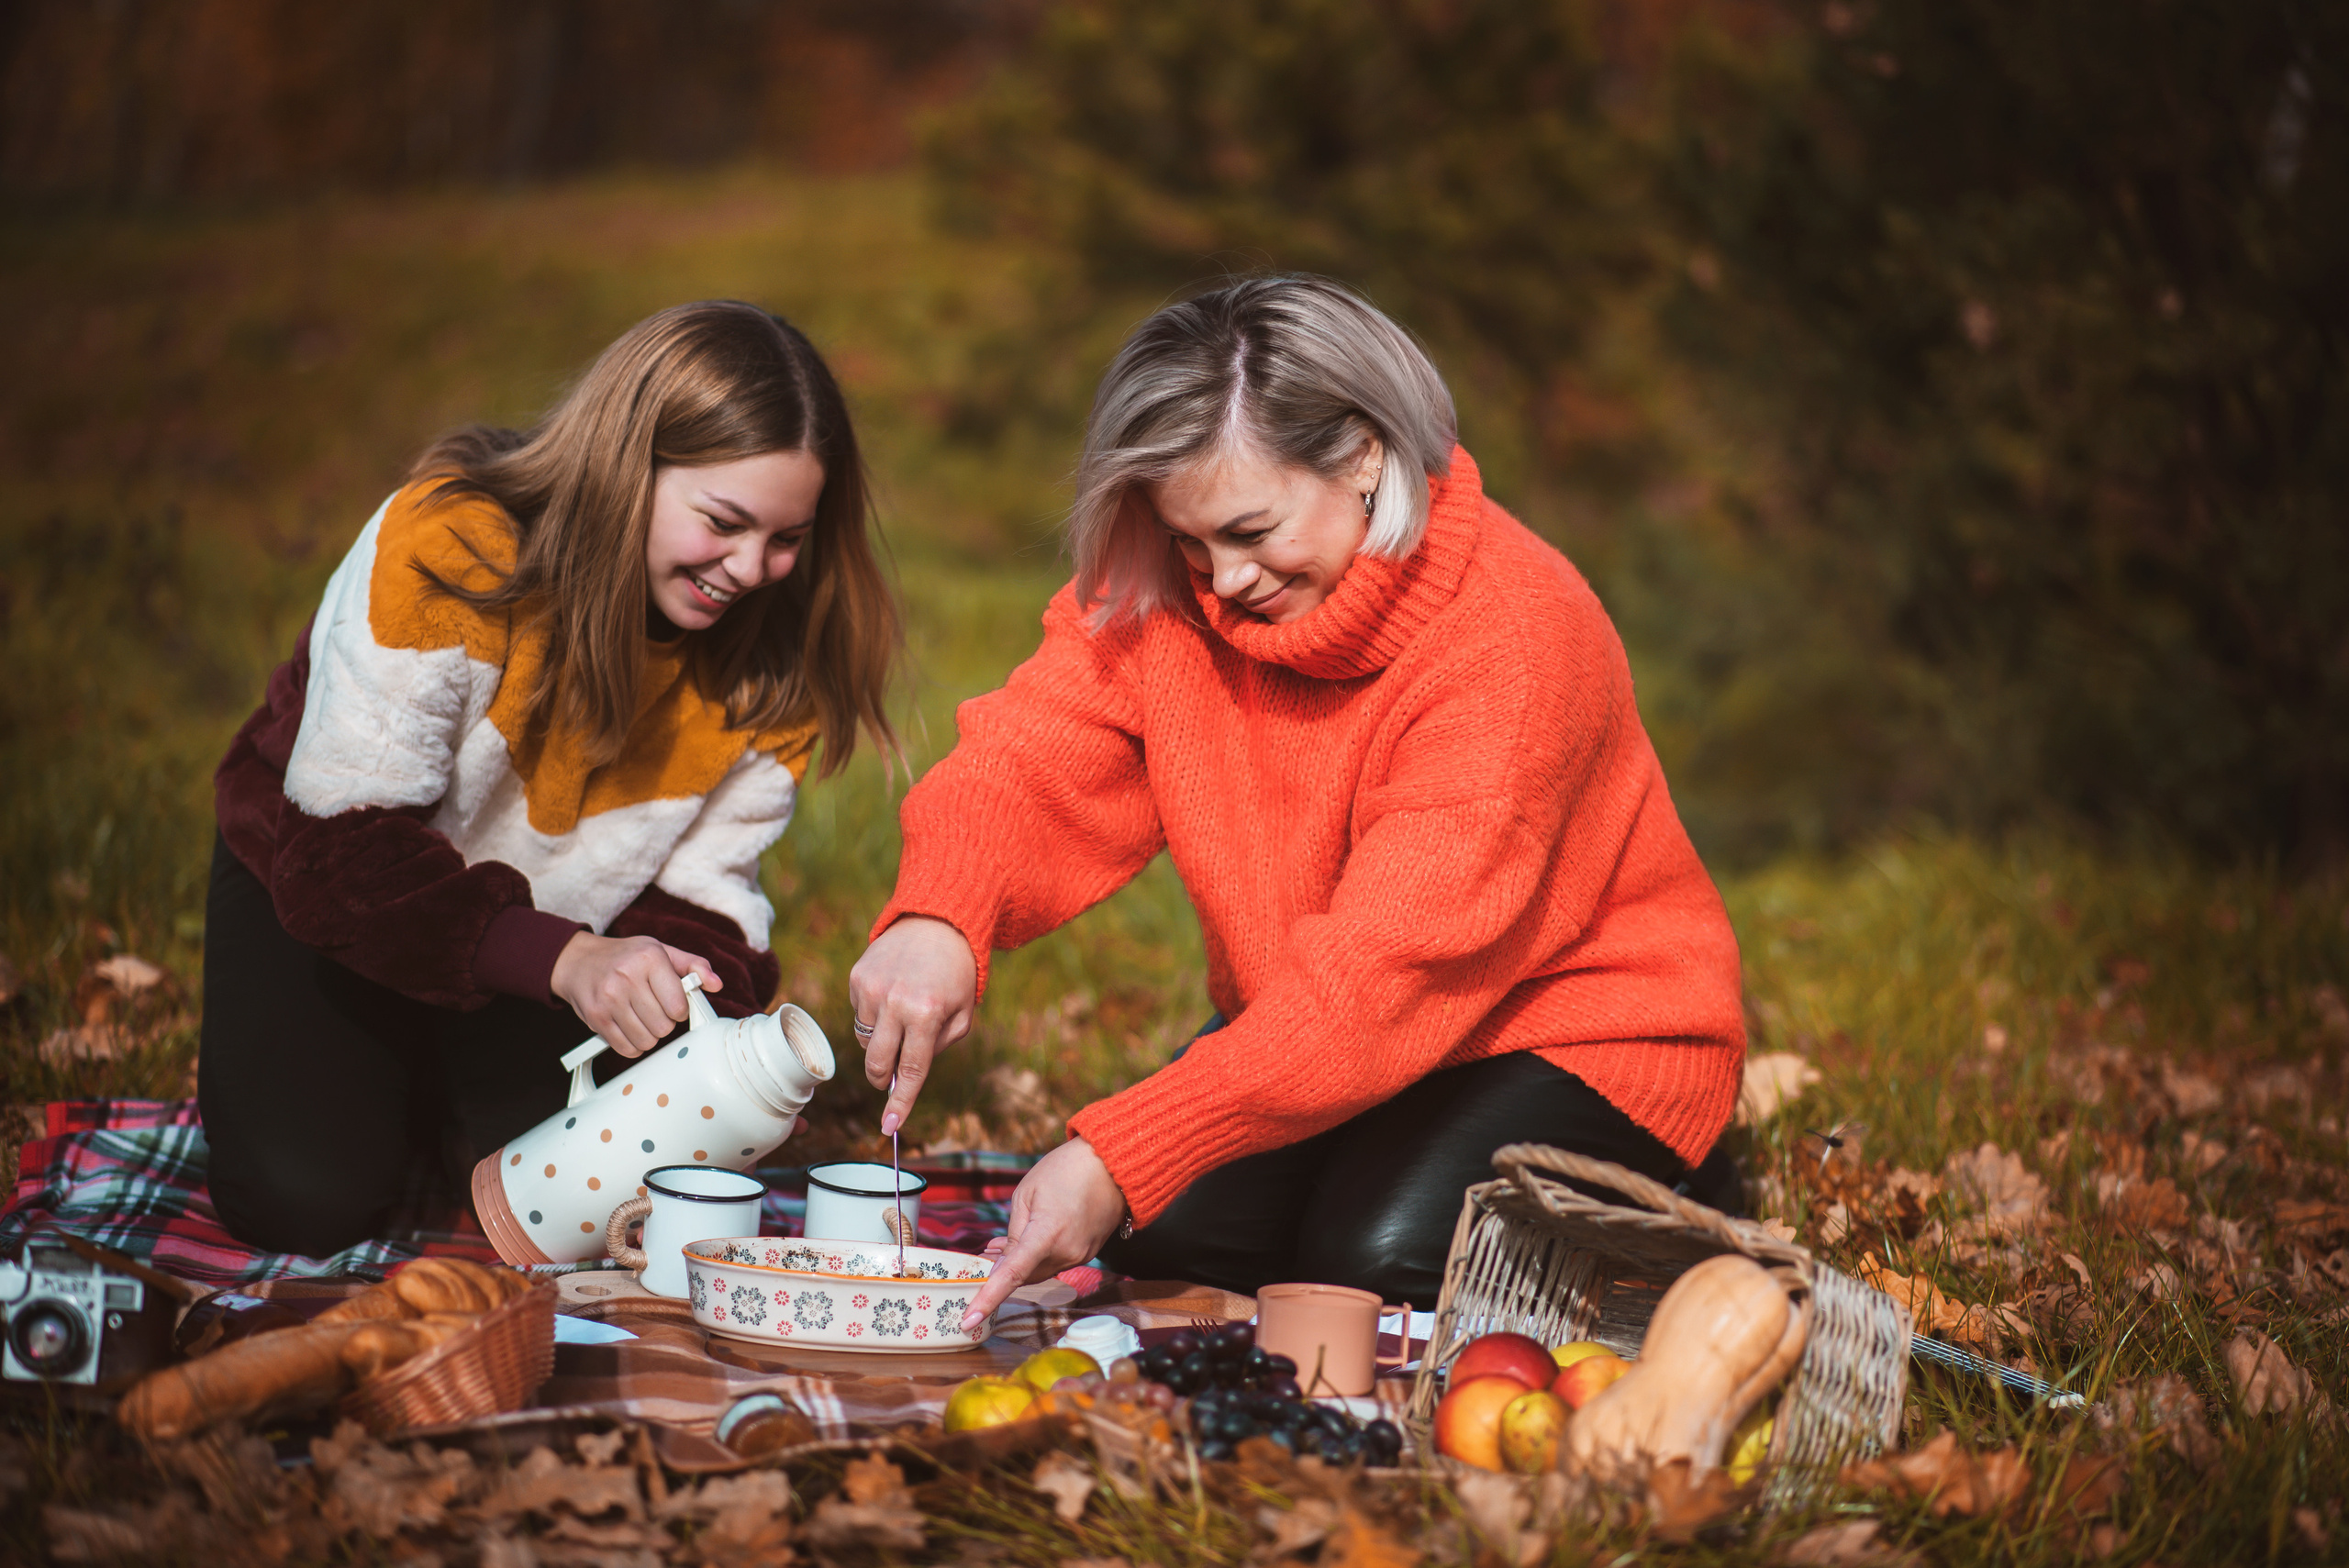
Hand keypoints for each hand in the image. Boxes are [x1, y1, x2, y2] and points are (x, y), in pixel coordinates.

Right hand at [551, 932, 718, 1057]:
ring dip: (649, 1035)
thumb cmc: (625, 957)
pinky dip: (633, 1045)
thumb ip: (693, 966)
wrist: (578, 961)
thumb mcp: (661, 951)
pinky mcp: (596, 1018)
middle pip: (664, 1027)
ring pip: (647, 1041)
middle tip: (653, 1009)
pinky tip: (629, 1027)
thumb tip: (716, 984)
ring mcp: (609, 999)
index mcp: (649, 958)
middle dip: (664, 1022)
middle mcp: (627, 977)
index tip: (672, 1003)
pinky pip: (627, 1049)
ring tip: (640, 1017)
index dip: (680, 1009)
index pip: (679, 1006)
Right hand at [846, 915, 977, 1135]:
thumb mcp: (962, 1014)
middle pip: (877, 1063)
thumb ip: (938, 1048)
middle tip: (890, 1080)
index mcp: (928, 1014)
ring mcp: (872, 990)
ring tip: (901, 1017)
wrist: (938, 922)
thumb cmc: (955, 974)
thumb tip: (906, 1076)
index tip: (890, 1127)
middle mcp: (896, 1002)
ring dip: (881, 1042)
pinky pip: (860, 1014)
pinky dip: (874, 1015)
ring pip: (865, 1041)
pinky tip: (892, 994)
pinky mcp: (858, 978)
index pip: (912, 1070)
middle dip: (883, 1079)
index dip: (901, 1103)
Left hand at [960, 1136, 1125, 1329]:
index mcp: (1047, 1234)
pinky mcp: (1089, 1252)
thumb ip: (1014, 1232)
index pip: (1012, 1275)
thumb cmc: (1066, 1169)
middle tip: (983, 1256)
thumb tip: (1005, 1262)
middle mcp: (1066, 1252)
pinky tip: (1030, 1241)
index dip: (988, 1299)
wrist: (1113, 1163)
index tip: (969, 1320)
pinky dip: (1040, 1257)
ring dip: (1021, 1263)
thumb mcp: (1027, 1194)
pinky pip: (1056, 1263)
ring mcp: (1081, 1255)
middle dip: (1002, 1272)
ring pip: (1040, 1271)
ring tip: (999, 1246)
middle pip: (1025, 1276)